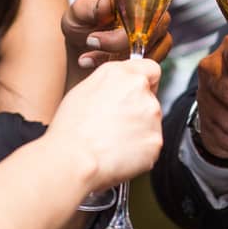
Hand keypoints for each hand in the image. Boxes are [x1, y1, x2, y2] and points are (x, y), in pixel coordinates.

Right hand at [44, 59, 163, 193]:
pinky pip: (150, 144)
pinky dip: (140, 150)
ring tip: (113, 140)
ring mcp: (152, 116)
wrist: (74, 158)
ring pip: (151, 122)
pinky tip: (119, 152)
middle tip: (116, 124)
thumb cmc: (71, 127)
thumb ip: (111, 84)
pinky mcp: (155, 141)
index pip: (151, 69)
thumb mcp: (84, 89)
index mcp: (121, 73)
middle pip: (150, 98)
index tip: (136, 94)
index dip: (146, 83)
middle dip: (138, 110)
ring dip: (139, 130)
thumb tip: (118, 90)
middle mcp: (141, 90)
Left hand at [62, 0, 185, 86]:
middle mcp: (148, 6)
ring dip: (121, 50)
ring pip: (156, 38)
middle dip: (123, 34)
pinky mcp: (153, 51)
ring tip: (90, 53)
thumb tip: (108, 3)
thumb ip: (88, 7)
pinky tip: (99, 62)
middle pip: (158, 15)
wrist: (80, 54)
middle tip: (92, 40)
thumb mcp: (76, 14)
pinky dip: (126, 63)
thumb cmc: (80, 26)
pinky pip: (153, 58)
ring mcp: (153, 29)